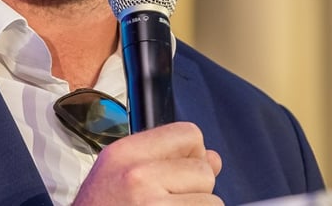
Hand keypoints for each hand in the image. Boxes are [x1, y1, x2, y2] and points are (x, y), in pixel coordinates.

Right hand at [73, 121, 223, 204]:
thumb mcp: (118, 177)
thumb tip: (213, 159)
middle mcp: (138, 176)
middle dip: (195, 191)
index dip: (191, 156)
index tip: (179, 175)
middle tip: (165, 205)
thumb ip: (164, 162)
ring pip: (213, 202)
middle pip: (204, 171)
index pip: (188, 134)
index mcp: (123, 154)